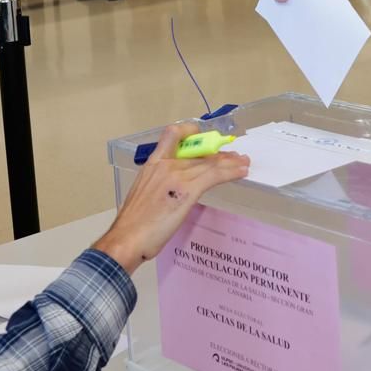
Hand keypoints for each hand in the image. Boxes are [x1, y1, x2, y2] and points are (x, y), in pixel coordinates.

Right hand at [93, 124, 249, 273]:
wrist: (127, 238)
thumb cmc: (133, 223)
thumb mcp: (144, 194)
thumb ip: (160, 185)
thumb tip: (172, 189)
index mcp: (152, 164)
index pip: (172, 134)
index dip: (190, 132)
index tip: (203, 139)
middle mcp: (165, 165)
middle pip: (198, 152)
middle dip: (218, 153)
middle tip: (233, 156)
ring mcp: (177, 176)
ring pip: (210, 163)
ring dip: (230, 163)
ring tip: (243, 163)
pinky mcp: (188, 191)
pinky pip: (214, 176)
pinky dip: (230, 173)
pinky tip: (241, 173)